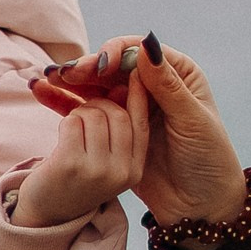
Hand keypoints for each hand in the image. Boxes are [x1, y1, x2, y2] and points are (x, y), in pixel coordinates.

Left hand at [8, 74, 148, 229]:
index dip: (137, 96)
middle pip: (117, 114)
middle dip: (98, 104)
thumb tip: (125, 84)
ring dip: (79, 114)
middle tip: (83, 112)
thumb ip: (118, 130)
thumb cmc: (77, 180)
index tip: (133, 73)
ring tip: (72, 130)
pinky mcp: (71, 165)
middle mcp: (120, 173)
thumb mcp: (106, 160)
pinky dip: (65, 122)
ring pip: (94, 114)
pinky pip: (73, 121)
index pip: (141, 124)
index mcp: (134, 171)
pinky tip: (62, 137)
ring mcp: (96, 170)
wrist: (46, 214)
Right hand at [27, 36, 249, 240]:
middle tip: (65, 74)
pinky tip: (43, 92)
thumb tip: (146, 46)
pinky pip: (86, 109)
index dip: (115, 54)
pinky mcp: (114, 130)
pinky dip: (64, 101)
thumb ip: (167, 86)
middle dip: (87, 68)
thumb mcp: (192, 121)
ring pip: (96, 85)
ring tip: (47, 80)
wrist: (201, 203)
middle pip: (112, 67)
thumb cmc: (207, 160)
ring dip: (70, 81)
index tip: (101, 66)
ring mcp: (131, 107)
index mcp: (176, 74)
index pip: (138, 53)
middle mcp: (151, 85)